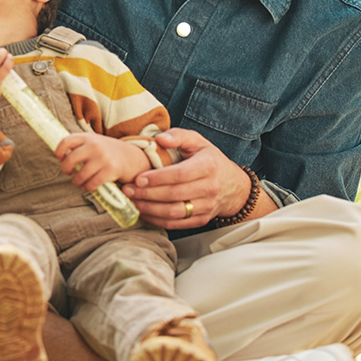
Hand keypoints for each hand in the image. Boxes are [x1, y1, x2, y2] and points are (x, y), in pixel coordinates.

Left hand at [56, 133, 148, 191]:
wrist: (130, 156)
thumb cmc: (106, 151)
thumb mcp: (93, 142)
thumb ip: (79, 146)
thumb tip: (61, 159)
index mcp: (87, 137)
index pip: (66, 141)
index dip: (59, 151)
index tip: (60, 158)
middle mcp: (94, 145)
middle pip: (70, 160)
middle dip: (65, 169)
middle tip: (68, 172)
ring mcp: (103, 158)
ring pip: (80, 175)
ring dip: (76, 181)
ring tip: (78, 181)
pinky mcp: (110, 170)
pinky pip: (92, 183)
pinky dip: (87, 187)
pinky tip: (87, 186)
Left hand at [120, 128, 252, 229]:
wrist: (233, 186)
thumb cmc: (210, 160)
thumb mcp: (198, 141)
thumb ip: (178, 136)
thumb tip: (159, 139)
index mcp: (208, 166)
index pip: (180, 174)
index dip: (157, 178)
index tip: (138, 178)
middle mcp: (210, 188)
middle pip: (174, 195)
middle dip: (147, 194)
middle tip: (127, 190)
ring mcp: (207, 206)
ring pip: (175, 212)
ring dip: (150, 209)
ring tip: (132, 201)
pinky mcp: (202, 219)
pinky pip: (177, 224)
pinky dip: (158, 220)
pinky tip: (143, 212)